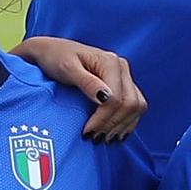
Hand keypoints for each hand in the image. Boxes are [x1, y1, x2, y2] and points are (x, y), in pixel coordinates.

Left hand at [13, 35, 144, 140]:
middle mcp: (122, 68)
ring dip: (122, 126)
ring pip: (137, 106)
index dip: (103, 118)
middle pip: (130, 104)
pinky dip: (127, 122)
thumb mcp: (67, 68)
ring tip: (103, 138)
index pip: (116, 98)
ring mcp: (124, 76)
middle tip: (94, 137)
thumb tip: (106, 98)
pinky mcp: (123, 85)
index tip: (87, 132)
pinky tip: (114, 132)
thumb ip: (87, 82)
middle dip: (113, 124)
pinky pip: (135, 106)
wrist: (53, 52)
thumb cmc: (56, 58)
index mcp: (110, 62)